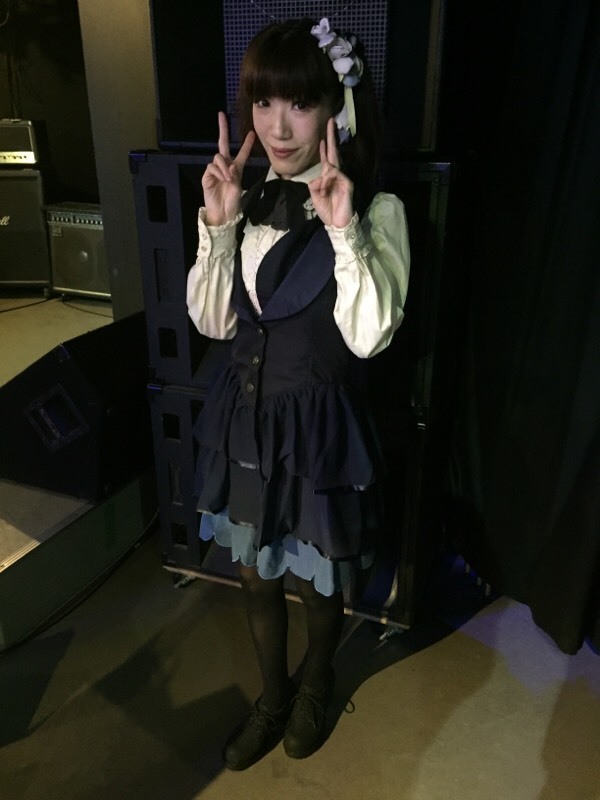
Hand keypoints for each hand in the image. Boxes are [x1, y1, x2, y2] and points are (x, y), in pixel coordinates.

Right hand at [202, 111, 254, 225]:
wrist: (223, 214)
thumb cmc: (233, 203)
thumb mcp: (238, 187)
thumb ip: (234, 175)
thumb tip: (229, 165)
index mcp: (236, 169)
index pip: (242, 153)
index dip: (246, 144)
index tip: (252, 133)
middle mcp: (225, 167)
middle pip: (223, 144)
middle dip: (222, 129)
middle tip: (221, 115)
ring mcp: (215, 170)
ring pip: (218, 157)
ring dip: (224, 166)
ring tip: (228, 178)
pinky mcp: (207, 176)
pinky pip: (212, 167)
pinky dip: (218, 171)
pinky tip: (222, 179)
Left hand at [308, 118, 353, 227]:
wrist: (337, 224)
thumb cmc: (327, 210)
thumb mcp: (315, 196)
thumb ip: (314, 185)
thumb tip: (318, 177)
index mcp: (328, 177)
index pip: (326, 159)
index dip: (324, 148)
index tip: (321, 137)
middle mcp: (336, 175)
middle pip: (334, 153)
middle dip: (331, 137)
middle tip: (331, 121)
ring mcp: (343, 178)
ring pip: (331, 167)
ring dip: (324, 178)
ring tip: (323, 191)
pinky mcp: (348, 184)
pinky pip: (336, 175)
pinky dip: (328, 181)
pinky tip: (325, 189)